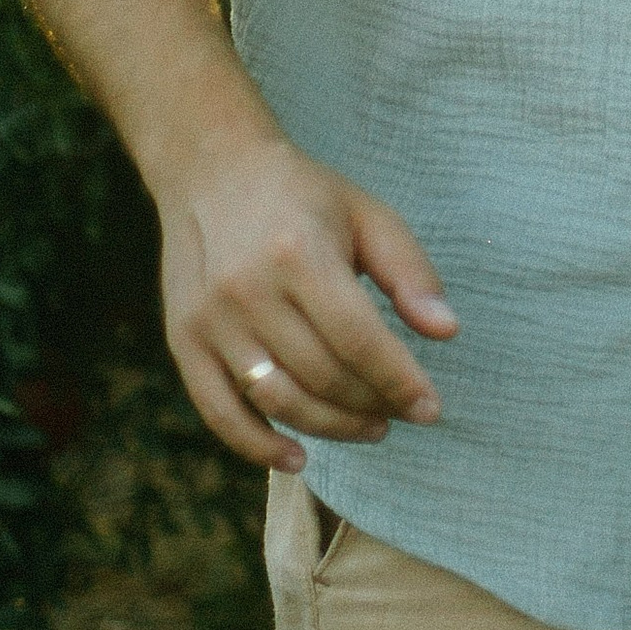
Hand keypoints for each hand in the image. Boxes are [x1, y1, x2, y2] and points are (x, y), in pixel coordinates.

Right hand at [155, 132, 457, 466]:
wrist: (212, 171)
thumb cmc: (303, 196)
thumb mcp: (368, 214)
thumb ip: (410, 272)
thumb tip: (446, 332)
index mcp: (299, 254)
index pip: (359, 339)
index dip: (399, 381)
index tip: (430, 408)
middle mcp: (248, 291)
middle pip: (321, 375)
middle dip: (372, 405)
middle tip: (400, 413)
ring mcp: (209, 320)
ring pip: (277, 400)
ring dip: (330, 428)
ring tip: (368, 427)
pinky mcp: (183, 340)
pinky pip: (220, 412)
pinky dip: (257, 447)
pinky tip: (297, 458)